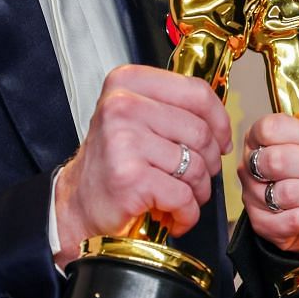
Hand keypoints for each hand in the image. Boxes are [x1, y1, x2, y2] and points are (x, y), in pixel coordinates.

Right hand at [52, 65, 232, 264]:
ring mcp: (124, 141)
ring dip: (197, 190)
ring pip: (195, 165)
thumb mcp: (137, 118)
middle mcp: (122, 106)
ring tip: (180, 196)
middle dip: (209, 161)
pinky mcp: (130, 178)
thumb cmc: (113, 163)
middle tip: (196, 176)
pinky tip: (173, 214)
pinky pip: (183, 196)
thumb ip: (173, 107)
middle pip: (200, 132)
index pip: (196, 91)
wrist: (77, 205)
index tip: (221, 139)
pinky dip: (186, 212)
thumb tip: (220, 117)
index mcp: (127, 83)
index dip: (219, 120)